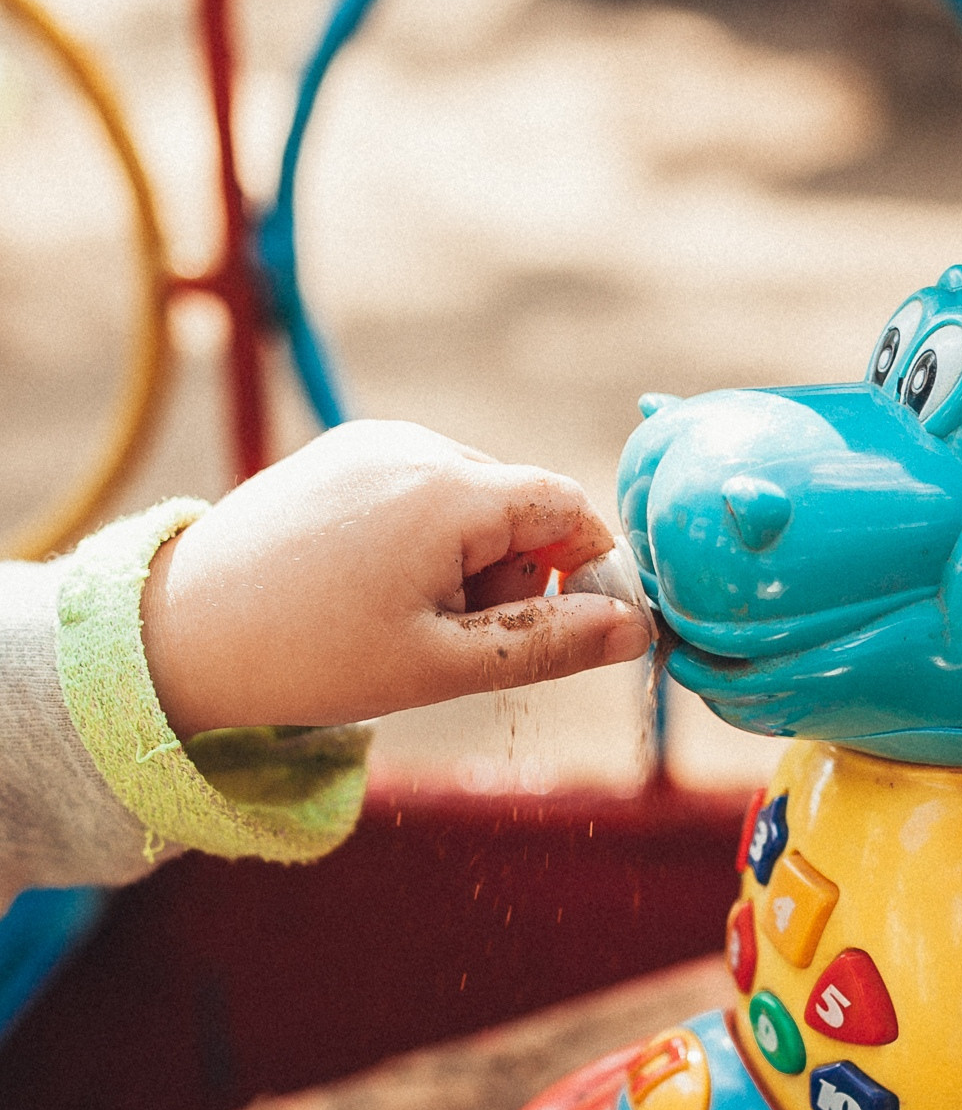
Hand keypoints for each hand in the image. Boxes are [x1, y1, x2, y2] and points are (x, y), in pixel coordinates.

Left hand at [140, 422, 652, 738]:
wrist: (177, 632)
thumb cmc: (308, 657)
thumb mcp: (440, 666)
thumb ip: (546, 644)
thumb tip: (636, 630)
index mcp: (447, 490)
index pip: (568, 505)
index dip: (587, 570)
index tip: (568, 633)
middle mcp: (415, 445)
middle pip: (519, 502)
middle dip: (515, 574)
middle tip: (454, 642)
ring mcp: (372, 442)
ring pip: (471, 498)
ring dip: (469, 560)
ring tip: (402, 618)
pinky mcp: (340, 453)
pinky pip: (420, 488)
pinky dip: (423, 539)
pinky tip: (370, 587)